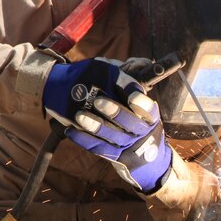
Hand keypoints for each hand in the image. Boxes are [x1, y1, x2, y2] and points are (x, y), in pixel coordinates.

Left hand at [42, 58, 171, 191]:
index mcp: (150, 117)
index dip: (141, 103)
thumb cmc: (136, 120)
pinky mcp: (115, 156)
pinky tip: (71, 131)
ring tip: (80, 116)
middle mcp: (141, 132)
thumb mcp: (140, 105)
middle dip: (115, 112)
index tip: (132, 97)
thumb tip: (127, 63)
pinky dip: (84, 140)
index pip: (148, 109)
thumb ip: (131, 85)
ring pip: (112, 136)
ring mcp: (128, 145)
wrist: (145, 157)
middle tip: (99, 101)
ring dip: (95, 126)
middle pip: (130, 123)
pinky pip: (98, 148)